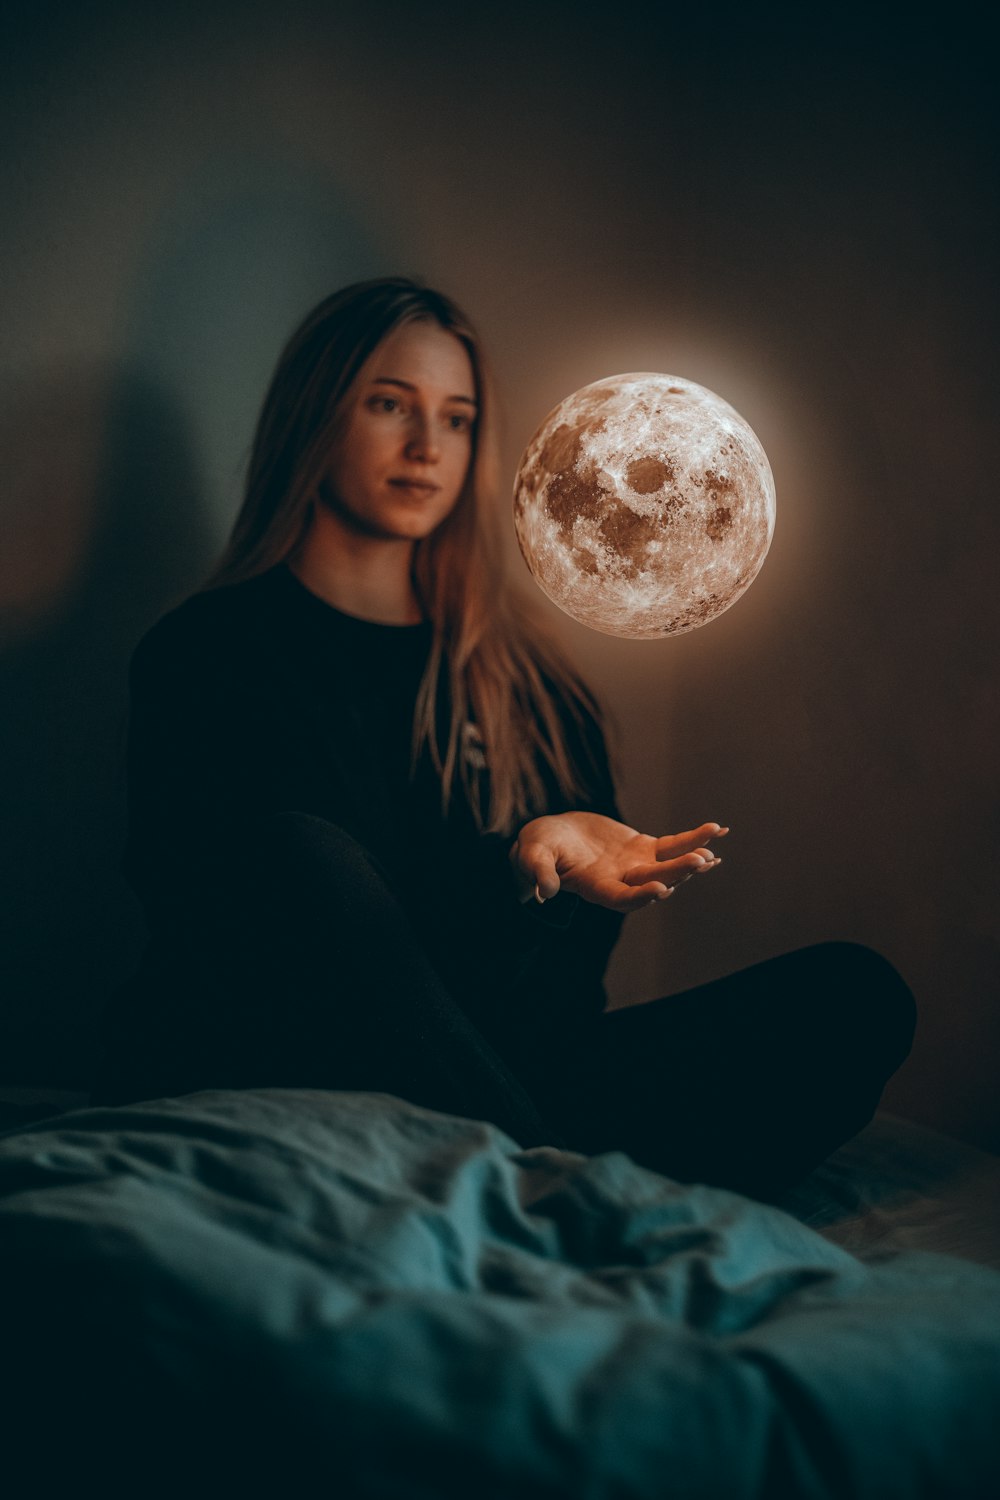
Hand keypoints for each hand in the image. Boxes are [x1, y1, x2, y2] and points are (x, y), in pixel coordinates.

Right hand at [509, 812, 727, 913]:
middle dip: (676, 873)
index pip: (621, 898)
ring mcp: (635, 866)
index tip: (661, 890)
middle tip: (698, 862)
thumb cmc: (537, 847)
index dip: (640, 896)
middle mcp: (620, 881)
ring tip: (710, 851)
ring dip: (690, 860)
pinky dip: (693, 839)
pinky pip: (673, 845)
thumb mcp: (531, 856)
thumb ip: (539, 872)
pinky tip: (717, 831)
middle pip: (652, 882)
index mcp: (595, 888)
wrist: (552, 836)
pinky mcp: (643, 848)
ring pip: (668, 867)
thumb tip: (543, 892)